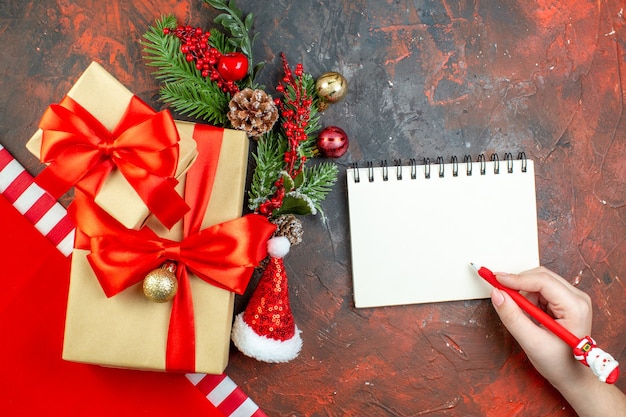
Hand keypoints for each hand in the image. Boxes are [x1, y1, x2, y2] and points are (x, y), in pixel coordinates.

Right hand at [490, 266, 591, 386]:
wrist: (573, 376)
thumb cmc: (559, 363)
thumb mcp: (532, 342)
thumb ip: (512, 317)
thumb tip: (497, 294)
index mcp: (575, 307)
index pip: (542, 281)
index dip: (516, 279)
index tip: (496, 279)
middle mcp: (577, 298)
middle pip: (541, 277)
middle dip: (519, 286)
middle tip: (502, 297)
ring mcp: (572, 298)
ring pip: (539, 282)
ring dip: (525, 295)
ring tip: (526, 319)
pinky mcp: (565, 301)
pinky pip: (541, 290)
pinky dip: (529, 300)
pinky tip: (532, 317)